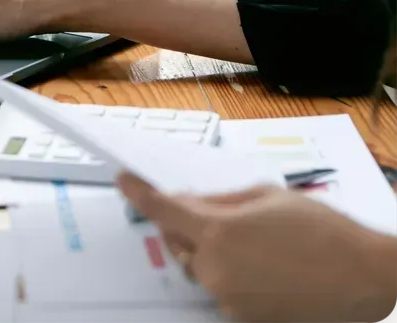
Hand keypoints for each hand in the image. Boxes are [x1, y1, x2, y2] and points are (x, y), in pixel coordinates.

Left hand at [117, 173, 396, 322]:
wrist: (364, 283)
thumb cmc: (322, 233)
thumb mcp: (268, 197)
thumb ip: (223, 200)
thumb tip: (194, 201)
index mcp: (217, 232)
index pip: (163, 209)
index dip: (139, 193)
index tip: (124, 181)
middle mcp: (214, 271)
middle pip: (180, 242)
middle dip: (189, 225)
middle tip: (222, 215)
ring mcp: (228, 302)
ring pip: (203, 268)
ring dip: (215, 253)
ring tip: (260, 246)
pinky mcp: (244, 322)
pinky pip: (224, 291)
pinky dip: (235, 277)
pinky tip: (268, 269)